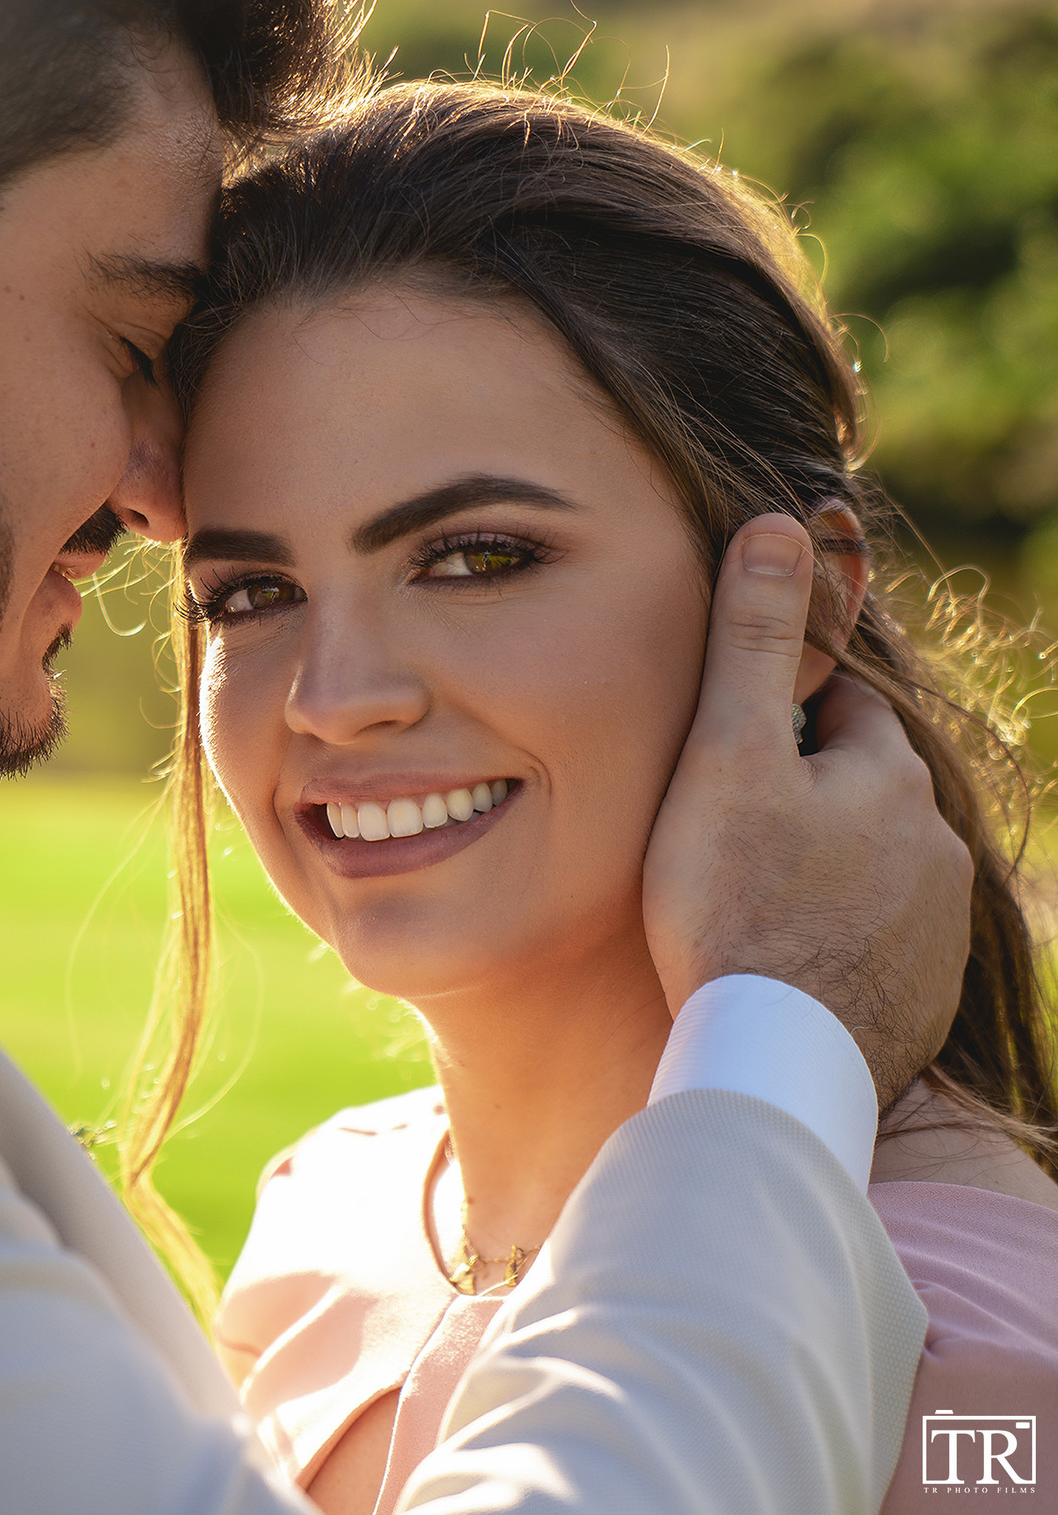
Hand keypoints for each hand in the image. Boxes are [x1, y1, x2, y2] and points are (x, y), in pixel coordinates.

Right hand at [643, 513, 972, 1107]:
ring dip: (827, 869)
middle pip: (860, 790)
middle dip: (806, 797)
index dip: (779, 724)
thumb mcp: (726, 756)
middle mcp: (934, 844)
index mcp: (887, 776)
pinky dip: (842, 938)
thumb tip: (780, 522)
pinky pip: (882, 940)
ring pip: (875, 866)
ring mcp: (937, 925)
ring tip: (753, 905)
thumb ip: (751, 640)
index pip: (839, 713)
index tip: (731, 756)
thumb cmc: (733, 904)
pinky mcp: (928, 993)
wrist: (775, 1061)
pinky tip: (789, 962)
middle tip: (728, 835)